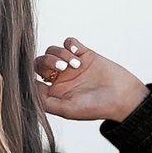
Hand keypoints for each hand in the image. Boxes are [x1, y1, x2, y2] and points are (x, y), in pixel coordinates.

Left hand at [33, 36, 149, 123]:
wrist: (123, 97)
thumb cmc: (96, 108)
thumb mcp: (67, 110)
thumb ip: (45, 101)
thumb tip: (28, 89)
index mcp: (53, 93)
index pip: (33, 80)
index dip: (30, 74)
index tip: (38, 73)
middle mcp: (60, 79)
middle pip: (41, 63)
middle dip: (48, 61)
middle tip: (62, 67)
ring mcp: (72, 66)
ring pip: (54, 51)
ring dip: (61, 54)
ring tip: (76, 64)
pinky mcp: (84, 55)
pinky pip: (69, 43)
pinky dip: (70, 44)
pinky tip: (77, 53)